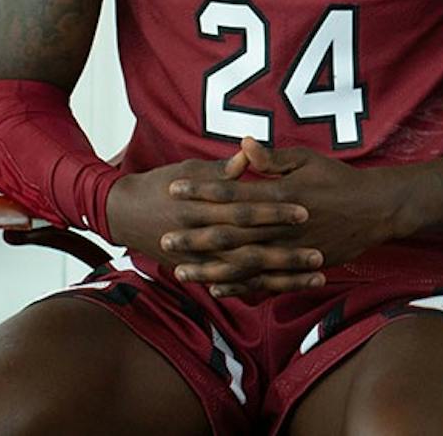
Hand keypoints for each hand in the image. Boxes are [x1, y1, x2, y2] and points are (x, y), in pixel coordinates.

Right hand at [105, 153, 319, 292]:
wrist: (123, 212)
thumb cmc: (160, 185)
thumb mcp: (189, 170)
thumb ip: (222, 169)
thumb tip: (249, 152)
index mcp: (202, 205)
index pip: (244, 208)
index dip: (274, 210)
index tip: (305, 210)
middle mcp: (201, 235)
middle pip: (249, 245)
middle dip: (285, 251)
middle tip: (319, 253)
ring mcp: (198, 258)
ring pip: (245, 272)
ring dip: (281, 276)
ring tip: (315, 277)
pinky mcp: (197, 271)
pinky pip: (231, 284)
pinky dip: (257, 289)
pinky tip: (284, 291)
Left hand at [165, 137, 404, 294]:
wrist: (375, 209)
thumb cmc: (337, 179)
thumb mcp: (306, 159)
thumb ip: (271, 157)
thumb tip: (243, 143)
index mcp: (278, 194)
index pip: (230, 192)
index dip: (200, 190)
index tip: (173, 189)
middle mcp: (280, 225)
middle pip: (230, 233)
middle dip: (194, 237)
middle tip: (164, 240)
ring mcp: (289, 250)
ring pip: (242, 264)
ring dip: (210, 269)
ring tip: (181, 272)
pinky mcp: (299, 267)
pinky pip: (265, 282)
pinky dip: (240, 286)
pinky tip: (216, 288)